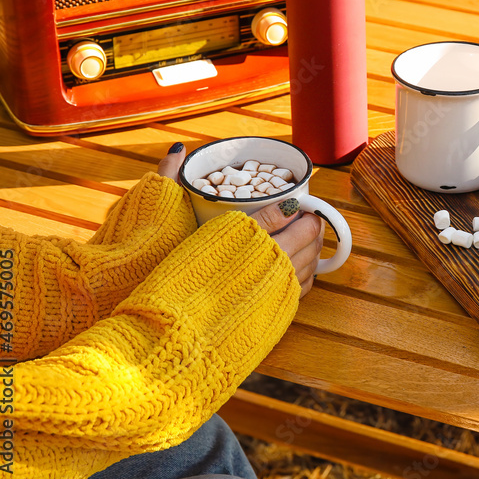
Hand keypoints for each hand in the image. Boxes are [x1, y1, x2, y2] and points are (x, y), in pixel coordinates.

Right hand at [157, 142, 325, 297]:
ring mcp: (278, 289)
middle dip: (312, 226)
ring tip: (303, 242)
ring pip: (311, 263)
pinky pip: (303, 289)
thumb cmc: (167, 269)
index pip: (290, 213)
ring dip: (312, 250)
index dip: (302, 207)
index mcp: (246, 236)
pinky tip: (294, 271)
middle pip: (308, 237)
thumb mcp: (167, 218)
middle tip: (307, 220)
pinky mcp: (278, 312)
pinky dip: (305, 276)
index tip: (300, 204)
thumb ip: (172, 179)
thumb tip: (178, 149)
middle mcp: (269, 262)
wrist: (170, 329)